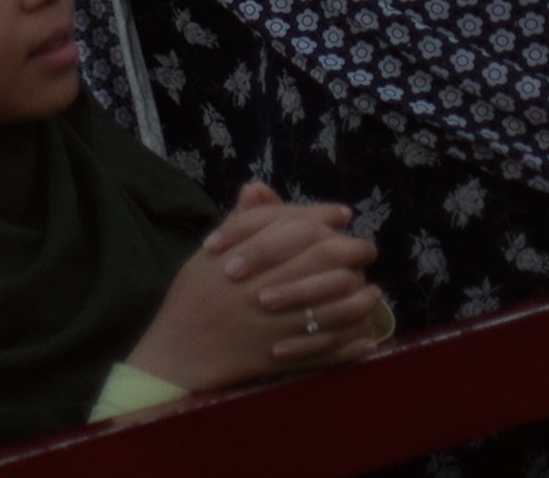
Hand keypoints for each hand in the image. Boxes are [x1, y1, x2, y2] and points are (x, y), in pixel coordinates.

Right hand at [131, 181, 382, 389]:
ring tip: (374, 292)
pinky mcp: (276, 359)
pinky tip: (366, 339)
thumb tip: (258, 188)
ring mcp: (270, 326)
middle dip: (350, 251)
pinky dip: (347, 346)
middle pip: (319, 261)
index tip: (343, 213)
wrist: (174, 354)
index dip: (321, 215)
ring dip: (357, 299)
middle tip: (368, 248)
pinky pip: (321, 352)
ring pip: (328, 307)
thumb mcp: (205, 253)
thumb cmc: (191, 298)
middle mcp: (259, 289)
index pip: (293, 227)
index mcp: (241, 259)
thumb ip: (238, 223)